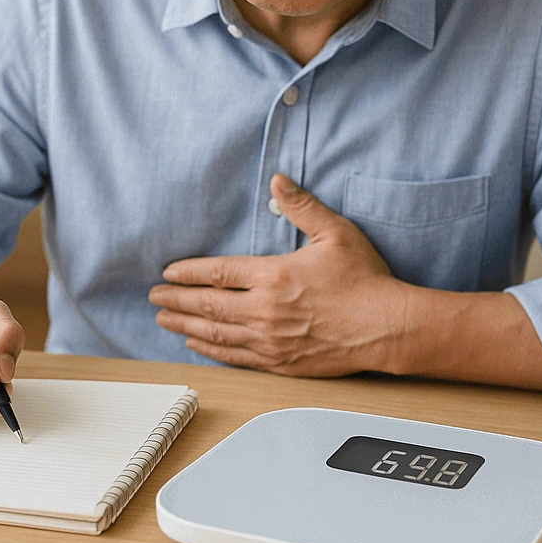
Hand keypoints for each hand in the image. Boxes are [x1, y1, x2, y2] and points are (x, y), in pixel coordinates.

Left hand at [150, 173, 414, 376]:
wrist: (387, 327)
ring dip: (186, 326)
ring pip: (216, 334)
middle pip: (207, 306)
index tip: (168, 273)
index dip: (188, 274)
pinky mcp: (280, 362)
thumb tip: (278, 180)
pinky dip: (211, 350)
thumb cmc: (365, 280)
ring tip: (164, 322)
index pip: (217, 273)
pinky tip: (197, 345)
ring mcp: (270, 340)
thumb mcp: (335, 233)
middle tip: (153, 299)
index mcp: (273, 275)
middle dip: (175, 301)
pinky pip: (235, 356)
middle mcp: (264, 310)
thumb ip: (302, 206)